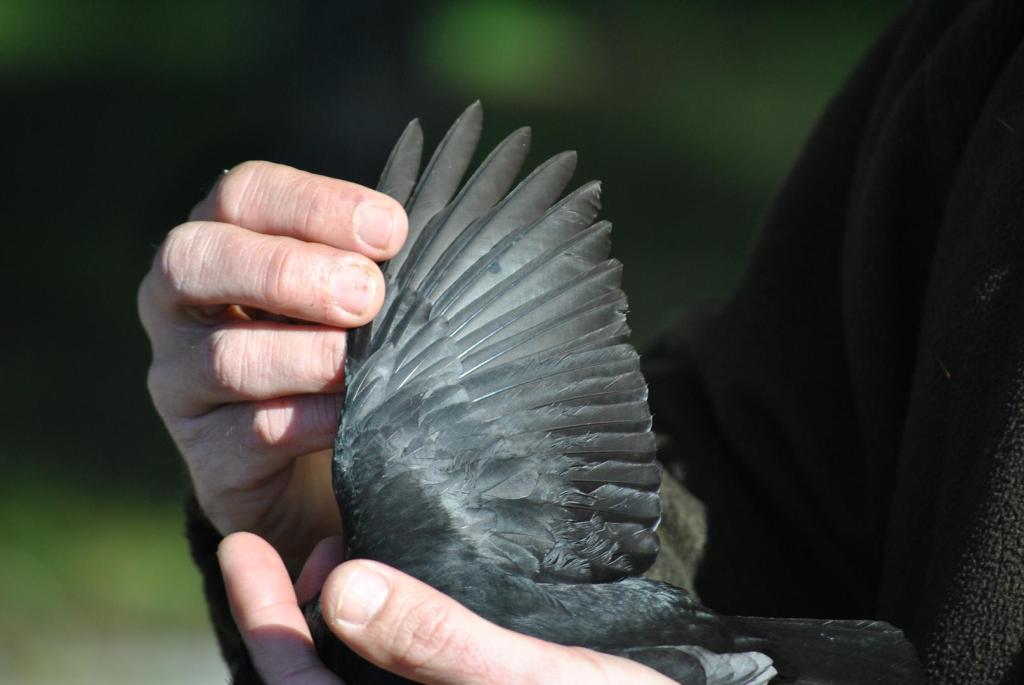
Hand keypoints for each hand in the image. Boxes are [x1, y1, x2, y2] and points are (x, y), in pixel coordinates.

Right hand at [138, 161, 407, 565]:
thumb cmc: (339, 351)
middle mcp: (178, 304)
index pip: (244, 195)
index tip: (389, 231)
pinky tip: (353, 416)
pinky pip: (254, 432)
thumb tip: (404, 244)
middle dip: (288, 272)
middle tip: (367, 295)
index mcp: (219, 242)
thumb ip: (363, 265)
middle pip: (198, 260)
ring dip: (307, 355)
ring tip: (362, 363)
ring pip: (226, 357)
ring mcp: (178, 382)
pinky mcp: (206, 456)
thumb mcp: (346, 296)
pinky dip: (313, 419)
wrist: (320, 470)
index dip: (315, 205)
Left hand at [218, 533, 674, 683]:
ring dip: (341, 614)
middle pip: (322, 680)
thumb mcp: (536, 680)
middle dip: (297, 614)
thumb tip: (341, 591)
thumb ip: (439, 644)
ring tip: (348, 549)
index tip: (242, 544)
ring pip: (361, 672)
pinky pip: (406, 665)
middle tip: (305, 540)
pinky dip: (390, 621)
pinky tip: (401, 578)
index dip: (263, 620)